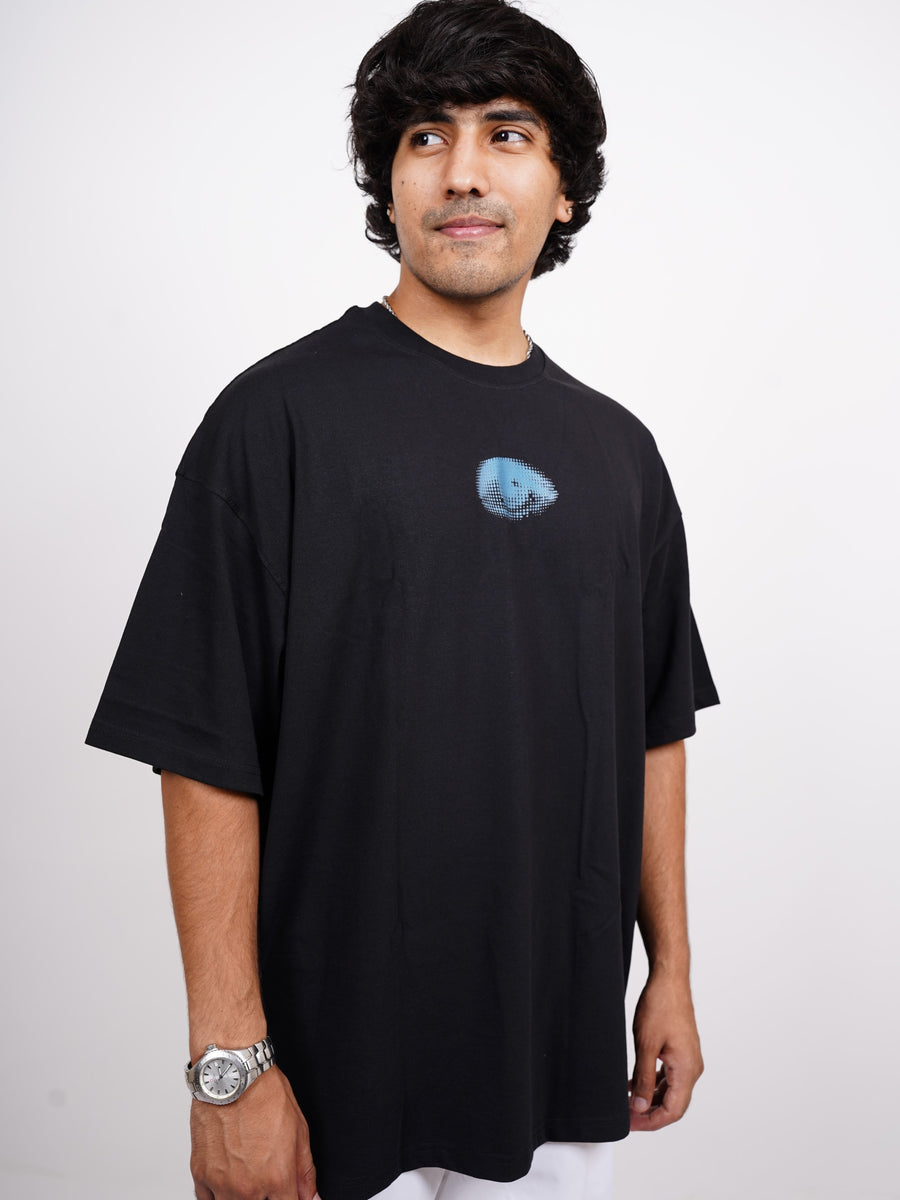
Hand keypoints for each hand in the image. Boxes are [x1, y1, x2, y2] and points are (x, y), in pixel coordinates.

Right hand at [191, 1065, 317, 1198]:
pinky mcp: (200, 1174)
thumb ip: (305, 1171)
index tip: (290, 1194)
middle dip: (267, 1197)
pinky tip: (228, 1179)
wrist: (233, 1075)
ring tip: (248, 1176)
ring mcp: (221, 1183)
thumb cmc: (265, 1094)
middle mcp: (248, 1187)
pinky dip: (218, 1195)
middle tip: (268, 1180)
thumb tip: (312, 1197)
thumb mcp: (299, 1130)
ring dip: (242, 1197)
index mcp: (277, 1178)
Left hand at [628, 970, 702, 1130]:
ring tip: (627, 1103)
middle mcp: (692, 1068)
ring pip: (670, 1091)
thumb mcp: (645, 1044)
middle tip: (626, 1118)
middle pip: (673, 1104)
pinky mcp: (682, 1050)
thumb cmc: (660, 1006)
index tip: (630, 1125)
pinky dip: (653, 1083)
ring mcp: (688, 1059)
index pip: (672, 1111)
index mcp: (687, 1069)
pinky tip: (634, 1083)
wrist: (669, 979)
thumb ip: (642, 1078)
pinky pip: (669, 1076)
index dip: (650, 1122)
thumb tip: (639, 1107)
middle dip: (649, 1114)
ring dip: (650, 1099)